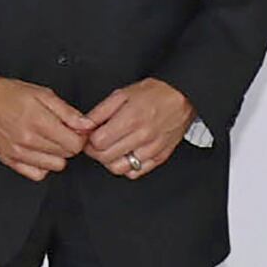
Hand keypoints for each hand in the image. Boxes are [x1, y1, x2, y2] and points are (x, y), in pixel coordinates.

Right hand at [0, 76, 90, 181]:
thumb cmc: (8, 93)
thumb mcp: (42, 93)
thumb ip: (67, 111)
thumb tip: (86, 125)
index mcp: (39, 122)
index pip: (75, 143)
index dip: (80, 136)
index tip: (76, 130)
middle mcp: (28, 140)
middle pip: (67, 155)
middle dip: (69, 143)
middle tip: (61, 131)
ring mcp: (18, 153)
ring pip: (55, 166)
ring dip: (56, 154)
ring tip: (49, 140)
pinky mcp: (9, 160)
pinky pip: (36, 174)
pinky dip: (41, 165)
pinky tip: (39, 152)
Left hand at [80, 80, 198, 179]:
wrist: (183, 97)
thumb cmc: (154, 93)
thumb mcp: (122, 94)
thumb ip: (100, 112)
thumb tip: (84, 125)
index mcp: (131, 119)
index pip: (98, 142)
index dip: (89, 140)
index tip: (89, 135)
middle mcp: (142, 137)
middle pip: (106, 157)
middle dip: (95, 151)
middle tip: (96, 143)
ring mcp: (152, 149)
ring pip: (119, 168)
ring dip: (109, 161)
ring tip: (110, 149)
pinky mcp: (160, 157)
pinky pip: (136, 172)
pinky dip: (126, 167)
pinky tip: (125, 155)